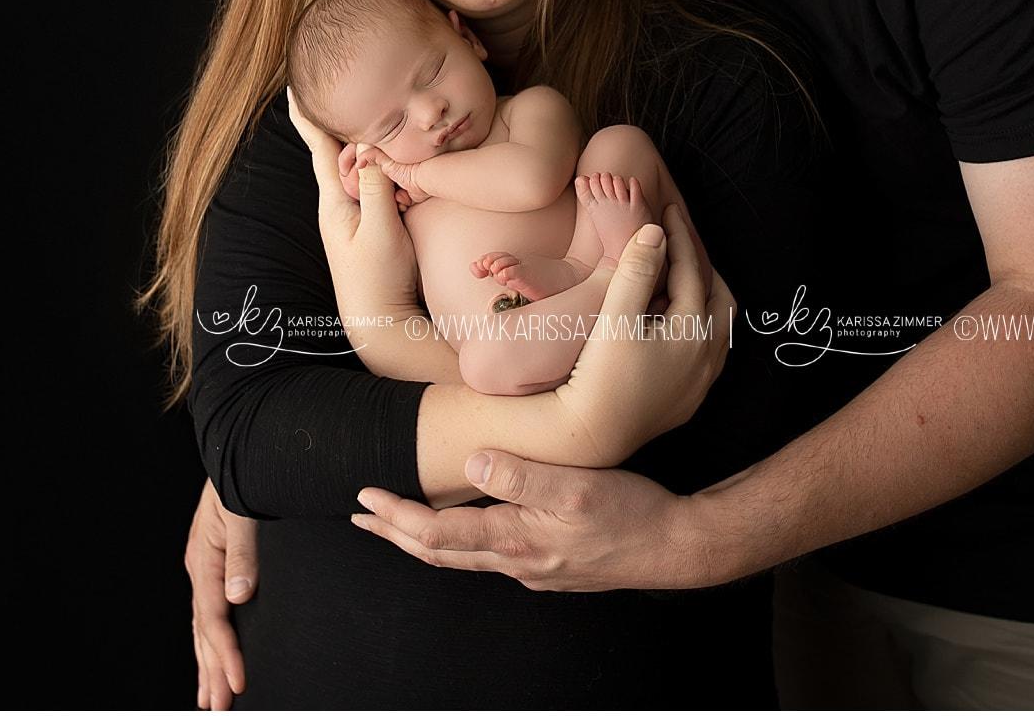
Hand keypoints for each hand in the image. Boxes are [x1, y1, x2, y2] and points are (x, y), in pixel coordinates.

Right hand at [184, 478, 256, 708]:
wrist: (234, 449)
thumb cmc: (240, 476)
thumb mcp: (241, 512)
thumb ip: (242, 553)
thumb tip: (239, 595)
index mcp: (203, 559)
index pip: (213, 618)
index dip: (225, 653)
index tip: (239, 682)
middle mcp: (200, 568)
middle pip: (203, 631)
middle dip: (212, 671)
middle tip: (220, 708)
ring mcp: (204, 568)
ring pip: (202, 627)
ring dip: (208, 663)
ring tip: (211, 698)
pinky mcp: (213, 565)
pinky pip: (209, 612)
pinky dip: (211, 640)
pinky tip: (214, 657)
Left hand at [286, 90, 419, 314]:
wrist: (382, 323)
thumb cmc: (379, 280)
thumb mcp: (381, 230)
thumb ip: (376, 187)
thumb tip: (370, 149)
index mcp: (334, 202)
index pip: (319, 148)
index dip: (308, 116)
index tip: (295, 86)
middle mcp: (340, 205)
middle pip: (341, 152)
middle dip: (344, 125)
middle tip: (351, 97)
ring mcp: (355, 216)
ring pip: (360, 169)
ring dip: (366, 149)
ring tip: (377, 127)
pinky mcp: (373, 226)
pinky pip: (374, 186)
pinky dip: (382, 170)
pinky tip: (395, 165)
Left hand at [352, 451, 725, 592]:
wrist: (673, 547)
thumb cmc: (630, 514)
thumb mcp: (577, 485)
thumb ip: (521, 475)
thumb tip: (470, 464)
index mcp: (515, 539)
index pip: (438, 534)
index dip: (397, 516)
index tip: (365, 497)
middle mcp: (516, 561)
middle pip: (439, 551)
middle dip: (395, 533)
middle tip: (360, 515)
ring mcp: (531, 568)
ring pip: (461, 556)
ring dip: (422, 539)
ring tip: (395, 523)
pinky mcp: (547, 565)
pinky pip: (487, 555)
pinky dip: (457, 541)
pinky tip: (461, 529)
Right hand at [552, 204, 733, 466]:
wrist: (590, 436)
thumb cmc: (599, 376)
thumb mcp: (615, 317)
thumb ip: (636, 272)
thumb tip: (654, 232)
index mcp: (693, 331)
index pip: (691, 269)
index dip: (678, 236)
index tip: (666, 211)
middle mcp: (707, 357)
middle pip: (718, 296)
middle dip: (701, 265)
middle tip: (679, 243)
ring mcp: (701, 382)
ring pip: (717, 326)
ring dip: (701, 296)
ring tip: (678, 278)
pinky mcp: (688, 400)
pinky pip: (707, 351)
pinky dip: (696, 325)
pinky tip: (673, 324)